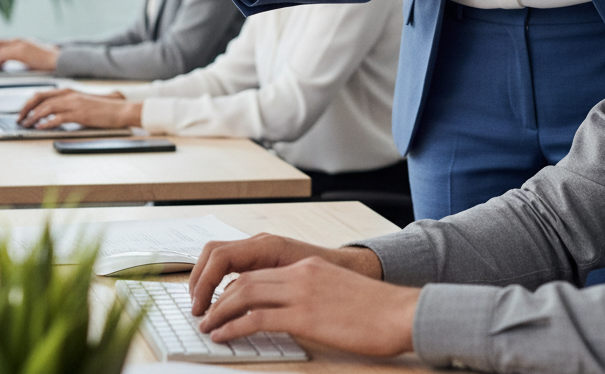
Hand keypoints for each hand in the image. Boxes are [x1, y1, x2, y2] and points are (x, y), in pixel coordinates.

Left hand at [0, 39, 60, 70]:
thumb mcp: (29, 59)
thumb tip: (3, 64)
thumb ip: (18, 59)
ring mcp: (20, 45)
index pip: (0, 43)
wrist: (58, 60)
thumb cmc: (46, 62)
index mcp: (21, 42)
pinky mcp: (21, 51)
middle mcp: (19, 41)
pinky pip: (3, 54)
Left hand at [16, 88, 140, 129]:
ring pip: (46, 108)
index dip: (28, 103)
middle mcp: (69, 95)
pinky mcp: (79, 114)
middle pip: (40, 98)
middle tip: (19, 119)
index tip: (22, 112)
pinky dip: (46, 123)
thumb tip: (49, 114)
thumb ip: (67, 105)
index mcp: (69, 91)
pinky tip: (39, 128)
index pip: (42, 94)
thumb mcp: (82, 103)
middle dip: (26, 108)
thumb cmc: (103, 109)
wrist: (120, 110)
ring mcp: (74, 104)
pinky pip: (57, 118)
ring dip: (33, 117)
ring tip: (25, 125)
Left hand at [189, 234, 381, 314]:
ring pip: (245, 294)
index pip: (259, 272)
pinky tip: (223, 337)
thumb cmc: (375, 311)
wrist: (399, 312)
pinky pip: (257, 318)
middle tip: (204, 316)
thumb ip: (312, 296)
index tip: (219, 303)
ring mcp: (302, 292)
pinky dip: (233, 326)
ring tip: (207, 327)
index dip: (233, 288)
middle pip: (246, 279)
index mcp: (308, 268)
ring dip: (220, 311)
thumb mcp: (337, 294)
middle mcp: (301, 273)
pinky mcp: (305, 315)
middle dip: (218, 298)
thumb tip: (290, 313)